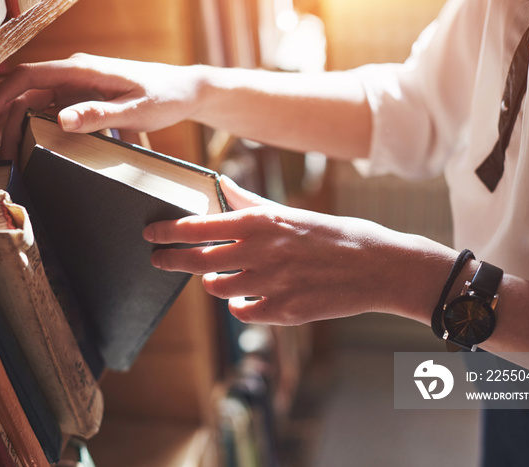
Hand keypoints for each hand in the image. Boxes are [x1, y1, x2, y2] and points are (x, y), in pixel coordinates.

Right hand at [0, 53, 202, 158]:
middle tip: (3, 154)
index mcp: (83, 70)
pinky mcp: (89, 96)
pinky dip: (45, 126)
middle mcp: (77, 73)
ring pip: (41, 103)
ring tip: (16, 155)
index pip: (29, 77)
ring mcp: (82, 84)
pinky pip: (58, 109)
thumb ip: (98, 115)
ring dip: (25, 126)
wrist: (185, 90)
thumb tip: (59, 120)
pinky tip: (40, 146)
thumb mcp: (134, 110)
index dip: (2, 98)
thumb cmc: (164, 97)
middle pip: (29, 94)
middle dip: (9, 121)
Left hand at [143, 177, 454, 324]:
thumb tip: (220, 185)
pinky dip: (240, 304)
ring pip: (217, 288)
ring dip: (212, 282)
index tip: (151, 234)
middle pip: (196, 261)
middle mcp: (259, 252)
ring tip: (219, 276)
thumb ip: (249, 202)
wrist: (377, 267)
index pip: (197, 227)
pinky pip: (242, 311)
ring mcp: (270, 285)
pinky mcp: (283, 312)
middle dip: (170, 260)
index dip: (167, 232)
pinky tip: (250, 296)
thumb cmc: (334, 235)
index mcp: (260, 222)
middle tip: (158, 259)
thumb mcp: (290, 212)